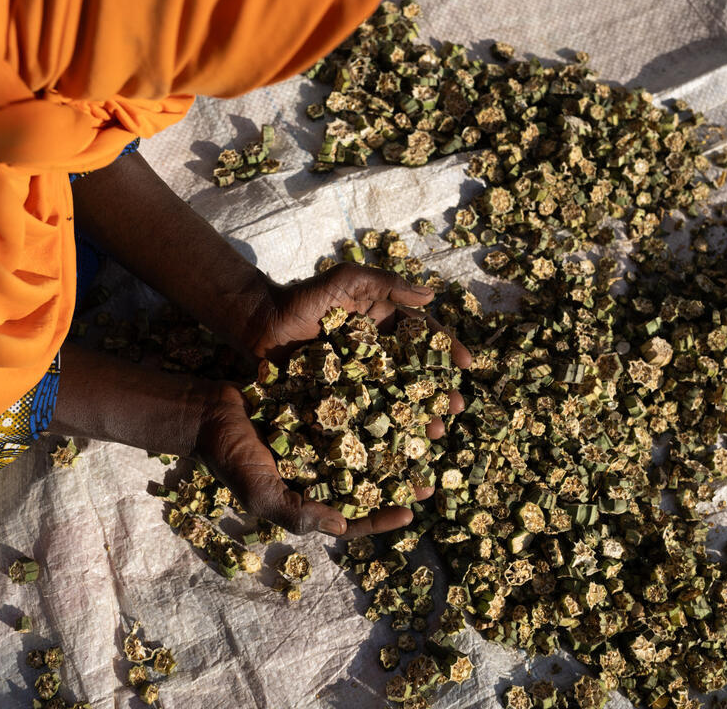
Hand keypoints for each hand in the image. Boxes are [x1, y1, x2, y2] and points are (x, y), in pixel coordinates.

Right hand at [195, 383, 434, 538]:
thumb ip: (296, 512)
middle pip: (368, 482)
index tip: (410, 512)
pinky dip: (375, 407)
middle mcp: (320, 472)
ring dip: (395, 442)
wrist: (208, 409)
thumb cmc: (229, 455)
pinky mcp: (320, 409)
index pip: (351, 518)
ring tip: (423, 435)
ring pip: (367, 446)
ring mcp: (322, 440)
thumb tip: (339, 526)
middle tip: (430, 475)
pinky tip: (398, 398)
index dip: (381, 519)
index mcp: (308, 498)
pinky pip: (354, 412)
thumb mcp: (259, 492)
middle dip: (398, 479)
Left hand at [250, 262, 470, 438]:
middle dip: (437, 392)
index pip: (422, 336)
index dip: (445, 349)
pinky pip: (365, 414)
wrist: (259, 324)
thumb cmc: (301, 298)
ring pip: (394, 399)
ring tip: (434, 433)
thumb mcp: (346, 280)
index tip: (467, 364)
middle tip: (454, 409)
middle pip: (414, 374)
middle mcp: (375, 353)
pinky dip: (383, 430)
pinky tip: (398, 446)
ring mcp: (358, 378)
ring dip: (417, 417)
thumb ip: (386, 284)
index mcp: (382, 324)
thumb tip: (432, 294)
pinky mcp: (338, 398)